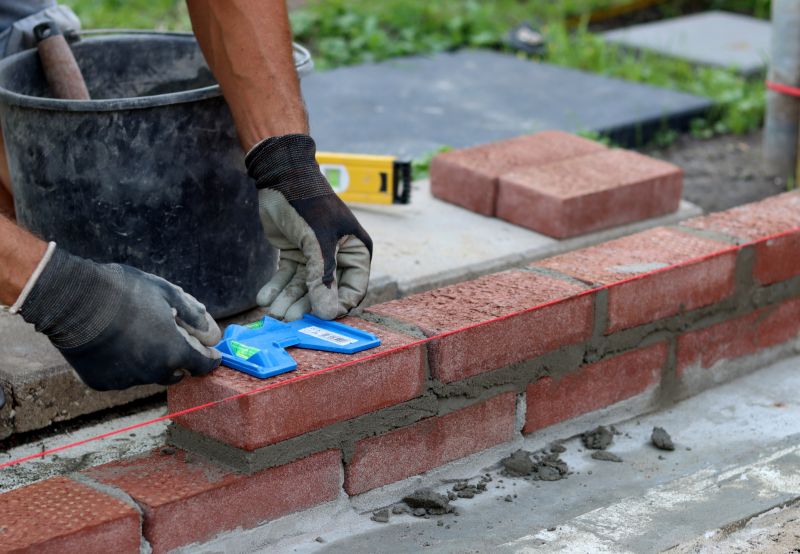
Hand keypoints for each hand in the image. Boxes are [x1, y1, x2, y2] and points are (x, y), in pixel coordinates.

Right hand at [13, 246, 220, 389]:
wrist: (72, 300)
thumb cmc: (123, 291)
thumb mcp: (167, 293)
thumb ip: (194, 315)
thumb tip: (212, 333)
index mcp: (173, 352)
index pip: (202, 366)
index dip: (209, 359)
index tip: (209, 353)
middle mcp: (153, 372)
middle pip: (175, 373)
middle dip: (177, 359)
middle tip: (168, 338)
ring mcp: (126, 380)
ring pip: (147, 374)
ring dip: (148, 361)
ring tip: (135, 334)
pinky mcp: (102, 383)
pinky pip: (121, 376)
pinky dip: (122, 364)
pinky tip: (113, 343)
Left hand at [245, 134, 371, 320]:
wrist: (281, 177)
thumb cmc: (308, 203)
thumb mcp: (318, 241)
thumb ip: (322, 277)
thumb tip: (328, 312)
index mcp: (356, 252)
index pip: (353, 289)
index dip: (338, 305)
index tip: (319, 318)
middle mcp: (339, 257)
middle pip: (324, 292)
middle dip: (305, 305)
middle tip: (288, 318)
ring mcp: (316, 257)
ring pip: (303, 287)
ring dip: (288, 300)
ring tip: (273, 312)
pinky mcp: (296, 255)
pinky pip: (288, 278)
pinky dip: (276, 288)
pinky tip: (264, 298)